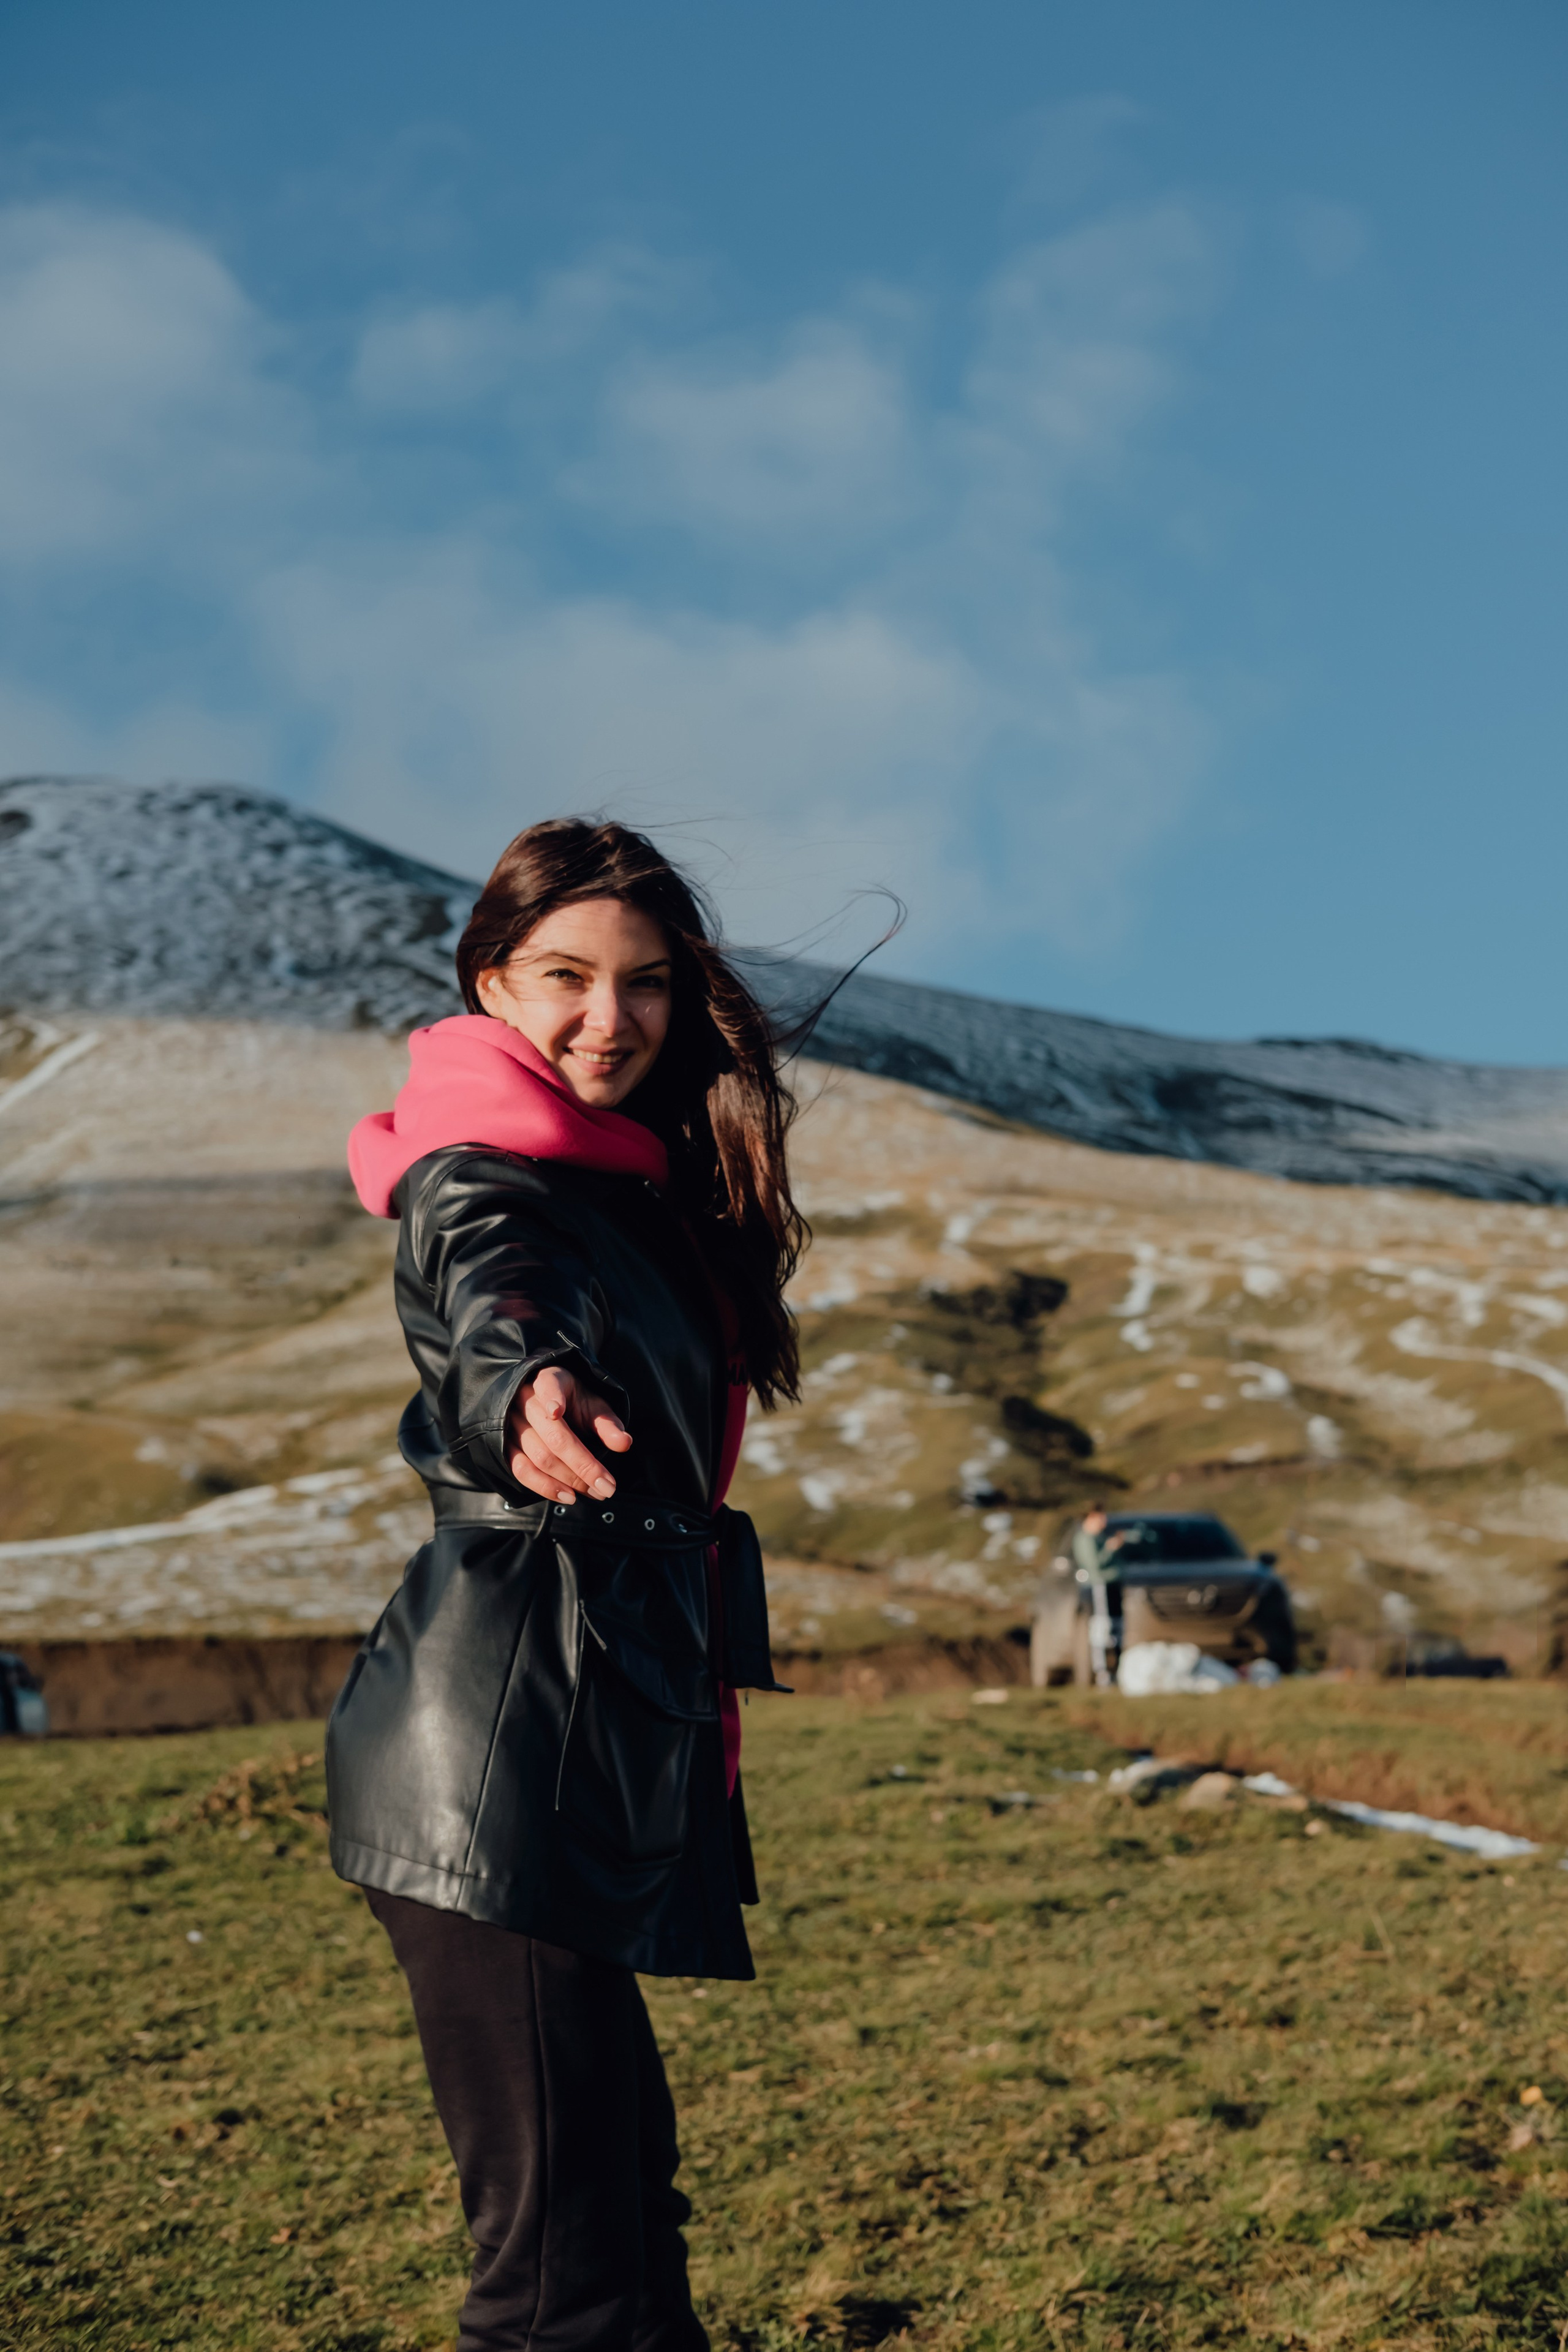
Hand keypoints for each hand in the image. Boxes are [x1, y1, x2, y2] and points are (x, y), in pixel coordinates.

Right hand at [506, 1365, 631, 1504]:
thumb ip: (607, 1424)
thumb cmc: (572, 1403)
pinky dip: (545, 1487)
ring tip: (594, 1492)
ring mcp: (512, 1425)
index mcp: (549, 1380)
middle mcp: (526, 1401)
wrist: (545, 1404)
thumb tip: (623, 1443)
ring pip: (539, 1457)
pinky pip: (521, 1470)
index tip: (556, 1411)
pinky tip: (567, 1496)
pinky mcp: (506, 1446)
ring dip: (569, 1480)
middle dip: (583, 1465)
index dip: (552, 1398)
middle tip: (607, 1487)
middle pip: (553, 1436)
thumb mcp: (593, 1405)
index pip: (548, 1385)